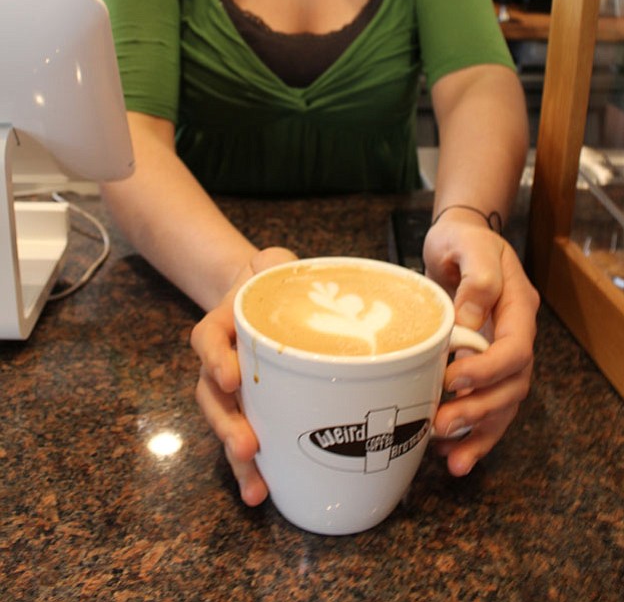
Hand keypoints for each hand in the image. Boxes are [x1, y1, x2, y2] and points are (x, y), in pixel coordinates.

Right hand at [190, 246, 296, 504]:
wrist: (258, 295)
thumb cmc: (269, 280)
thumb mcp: (271, 263)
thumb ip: (275, 262)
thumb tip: (281, 264)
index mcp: (220, 323)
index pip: (209, 340)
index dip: (217, 357)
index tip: (229, 375)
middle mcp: (218, 360)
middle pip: (211, 395)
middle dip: (227, 424)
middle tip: (246, 445)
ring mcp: (229, 388)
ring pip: (223, 425)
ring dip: (236, 457)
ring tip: (256, 488)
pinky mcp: (248, 408)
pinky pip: (242, 438)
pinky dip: (249, 469)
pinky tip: (262, 493)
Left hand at [423, 215, 538, 475]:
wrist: (458, 240)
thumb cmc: (463, 239)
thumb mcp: (469, 244)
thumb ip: (476, 279)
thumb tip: (468, 323)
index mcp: (518, 307)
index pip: (516, 349)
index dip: (488, 370)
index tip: (455, 379)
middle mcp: (515, 337)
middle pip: (511, 386)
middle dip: (479, 410)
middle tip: (442, 423)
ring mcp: (501, 355)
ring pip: (502, 405)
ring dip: (478, 433)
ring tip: (448, 456)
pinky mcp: (482, 369)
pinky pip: (487, 408)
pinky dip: (474, 436)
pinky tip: (452, 458)